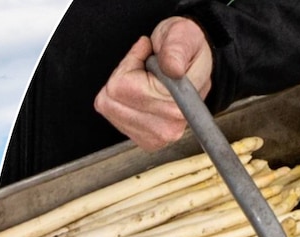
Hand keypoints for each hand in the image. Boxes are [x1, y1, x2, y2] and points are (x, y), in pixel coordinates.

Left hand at [94, 17, 213, 150]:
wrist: (192, 61)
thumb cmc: (186, 47)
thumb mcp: (183, 34)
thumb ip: (177, 49)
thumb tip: (172, 69)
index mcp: (179, 105)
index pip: (125, 87)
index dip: (131, 64)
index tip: (148, 53)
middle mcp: (168, 128)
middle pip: (112, 96)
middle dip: (124, 73)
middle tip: (147, 66)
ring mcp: (155, 137)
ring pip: (108, 104)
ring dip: (121, 85)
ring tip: (144, 77)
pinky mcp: (142, 139)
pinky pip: (109, 111)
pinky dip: (118, 97)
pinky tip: (139, 91)